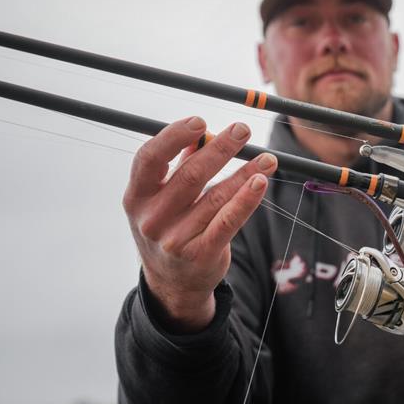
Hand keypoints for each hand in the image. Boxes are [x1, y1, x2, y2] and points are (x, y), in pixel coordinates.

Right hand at [122, 116, 277, 331]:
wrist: (172, 282)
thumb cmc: (169, 226)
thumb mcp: (161, 198)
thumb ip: (179, 165)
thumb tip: (203, 133)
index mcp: (137, 197)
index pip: (149, 159)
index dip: (173, 136)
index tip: (200, 121)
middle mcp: (151, 218)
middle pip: (190, 175)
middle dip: (220, 149)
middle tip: (243, 130)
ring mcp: (175, 239)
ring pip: (216, 197)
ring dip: (245, 173)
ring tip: (267, 158)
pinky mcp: (201, 254)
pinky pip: (228, 221)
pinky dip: (246, 199)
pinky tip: (260, 182)